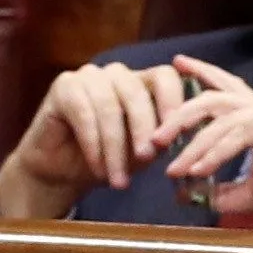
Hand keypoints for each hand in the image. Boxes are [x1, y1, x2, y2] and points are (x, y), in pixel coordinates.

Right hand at [0, 60, 194, 217]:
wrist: (67, 170)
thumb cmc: (114, 157)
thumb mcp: (148, 150)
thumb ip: (166, 138)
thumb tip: (188, 138)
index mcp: (144, 83)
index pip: (166, 76)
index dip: (174, 101)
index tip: (179, 131)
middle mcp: (118, 74)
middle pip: (137, 92)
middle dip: (144, 129)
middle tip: (147, 159)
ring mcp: (90, 76)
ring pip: (109, 106)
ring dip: (115, 147)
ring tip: (120, 178)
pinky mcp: (64, 86)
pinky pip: (83, 114)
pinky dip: (94, 145)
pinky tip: (99, 168)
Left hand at [150, 56, 252, 222]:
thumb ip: (224, 191)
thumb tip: (187, 196)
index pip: (227, 91)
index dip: (201, 75)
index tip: (176, 64)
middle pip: (214, 98)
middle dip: (180, 114)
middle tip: (156, 136)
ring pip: (221, 115)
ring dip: (193, 139)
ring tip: (172, 164)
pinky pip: (238, 133)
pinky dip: (215, 152)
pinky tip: (199, 170)